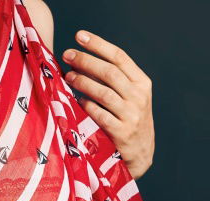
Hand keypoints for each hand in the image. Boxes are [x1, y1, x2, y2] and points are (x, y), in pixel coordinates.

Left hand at [62, 30, 154, 179]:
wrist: (141, 155)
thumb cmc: (129, 121)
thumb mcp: (131, 98)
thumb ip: (115, 80)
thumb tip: (83, 60)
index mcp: (142, 83)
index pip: (119, 57)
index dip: (98, 44)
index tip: (79, 36)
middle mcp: (139, 97)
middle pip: (109, 72)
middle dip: (85, 61)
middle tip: (67, 55)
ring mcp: (132, 116)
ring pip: (103, 92)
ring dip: (82, 81)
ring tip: (67, 76)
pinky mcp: (122, 133)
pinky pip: (99, 114)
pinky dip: (85, 105)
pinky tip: (75, 100)